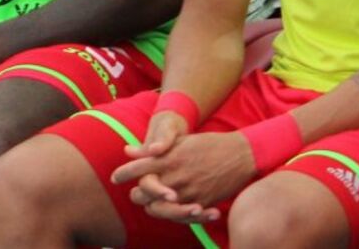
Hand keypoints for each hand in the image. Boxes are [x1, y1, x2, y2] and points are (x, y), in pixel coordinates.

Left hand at [113, 130, 255, 223]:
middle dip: (137, 194)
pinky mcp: (200, 203)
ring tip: (155, 204)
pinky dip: (175, 215)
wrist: (242, 154)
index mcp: (169, 158)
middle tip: (138, 193)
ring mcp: (187, 192)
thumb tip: (128, 150)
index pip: (136, 168)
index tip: (115, 177)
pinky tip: (176, 209)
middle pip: (141, 194)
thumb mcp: (182, 141)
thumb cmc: (211, 144)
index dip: (122, 174)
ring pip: (157, 210)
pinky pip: (180, 217)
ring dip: (153, 207)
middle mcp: (174, 176)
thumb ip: (154, 148)